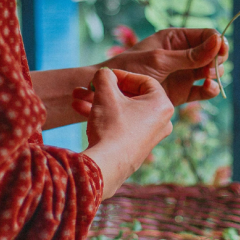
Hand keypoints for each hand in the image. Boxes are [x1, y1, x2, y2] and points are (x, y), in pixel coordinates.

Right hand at [77, 68, 173, 198]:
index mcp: (162, 104)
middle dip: (104, 91)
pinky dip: (104, 117)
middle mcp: (161, 121)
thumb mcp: (106, 94)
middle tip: (87, 87)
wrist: (106, 165)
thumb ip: (105, 76)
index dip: (121, 75)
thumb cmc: (111, 126)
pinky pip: (121, 125)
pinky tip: (80, 111)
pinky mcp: (137, 147)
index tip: (105, 75)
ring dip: (98, 103)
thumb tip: (105, 73)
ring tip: (76, 99)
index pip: (143, 81)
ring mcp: (150, 136)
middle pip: (130, 97)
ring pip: (122, 111)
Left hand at [103, 28, 228, 104]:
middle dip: (217, 60)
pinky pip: (204, 90)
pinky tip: (209, 89)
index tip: (221, 51)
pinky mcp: (183, 92)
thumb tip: (218, 41)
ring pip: (211, 71)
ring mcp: (184, 74)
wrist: (112, 92)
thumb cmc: (130, 69)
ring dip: (215, 74)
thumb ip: (189, 55)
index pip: (206, 35)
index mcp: (176, 38)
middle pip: (213, 54)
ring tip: (207, 79)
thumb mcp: (160, 60)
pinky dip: (210, 90)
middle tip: (210, 69)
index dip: (217, 42)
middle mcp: (183, 55)